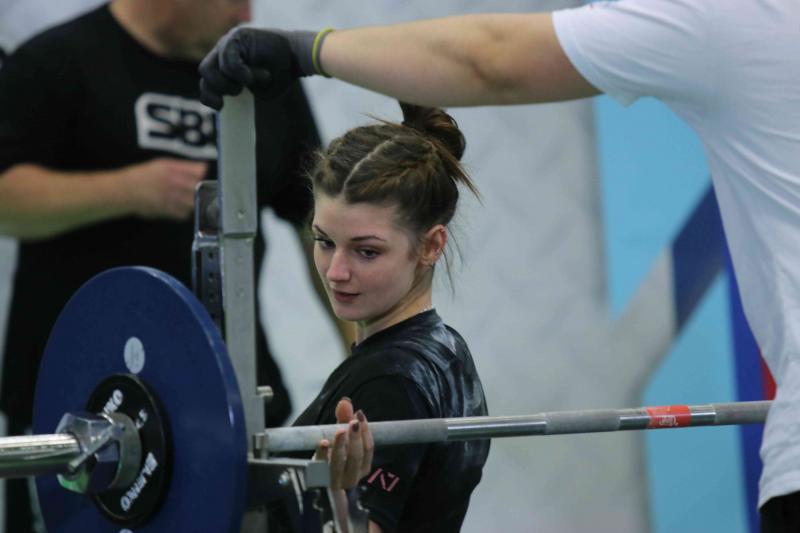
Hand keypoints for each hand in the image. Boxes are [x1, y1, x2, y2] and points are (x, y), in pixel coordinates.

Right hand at [121, 158, 206, 220]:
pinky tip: (179, 206)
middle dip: (198, 188)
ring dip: (192, 200)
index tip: (199, 176)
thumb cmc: (144, 176)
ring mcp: (169, 197)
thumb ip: (183, 166)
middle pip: (197, 187)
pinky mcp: (166, 210)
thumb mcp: (162, 164)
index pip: (198, 171)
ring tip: (186, 198)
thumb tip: (203, 168)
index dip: (201, 174)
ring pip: (192, 202)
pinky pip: (184, 213)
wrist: (125, 190)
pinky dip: (184, 211)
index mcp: (171, 168)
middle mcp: (171, 182)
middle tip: (194, 188)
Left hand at [199, 27, 320, 108]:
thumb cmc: (279, 76)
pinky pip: (228, 61)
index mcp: (224, 65)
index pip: (206, 81)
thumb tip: (227, 107)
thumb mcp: (257, 91)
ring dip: (230, 82)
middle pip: (204, 72)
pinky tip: (253, 76)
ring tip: (250, 82)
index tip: (221, 107)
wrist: (297, 59)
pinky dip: (240, 74)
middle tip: (238, 93)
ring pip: (212, 67)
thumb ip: (240, 94)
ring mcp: (228, 43)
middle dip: (218, 88)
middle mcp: (223, 51)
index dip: (209, 96)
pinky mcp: (236, 38)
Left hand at [315, 398, 374, 489]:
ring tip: (340, 430)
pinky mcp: (319, 481)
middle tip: (353, 422)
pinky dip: (323, 456)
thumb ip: (344, 419)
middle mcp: (352, 476)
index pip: (368, 449)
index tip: (359, 414)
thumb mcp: (341, 438)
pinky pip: (320, 469)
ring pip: (340, 464)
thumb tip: (345, 401)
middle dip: (355, 438)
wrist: (317, 481)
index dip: (365, 431)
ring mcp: (335, 481)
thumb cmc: (334, 456)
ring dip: (341, 446)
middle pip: (356, 457)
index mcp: (362, 466)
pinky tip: (323, 443)